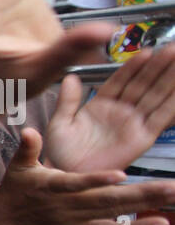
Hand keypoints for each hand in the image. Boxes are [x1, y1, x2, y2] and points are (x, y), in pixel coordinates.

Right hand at [0, 128, 174, 224]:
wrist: (8, 217)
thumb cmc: (17, 185)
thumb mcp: (17, 164)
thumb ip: (27, 147)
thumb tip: (29, 131)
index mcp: (52, 187)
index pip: (75, 184)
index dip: (96, 180)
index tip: (121, 175)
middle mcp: (68, 206)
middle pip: (107, 201)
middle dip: (142, 194)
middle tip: (172, 187)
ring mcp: (77, 219)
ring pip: (115, 213)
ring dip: (147, 205)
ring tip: (174, 195)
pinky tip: (162, 224)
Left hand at [45, 48, 174, 171]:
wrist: (67, 176)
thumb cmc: (61, 154)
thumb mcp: (61, 123)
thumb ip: (68, 100)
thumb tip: (69, 77)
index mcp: (101, 106)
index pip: (121, 80)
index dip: (134, 66)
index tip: (146, 50)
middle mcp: (120, 112)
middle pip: (143, 84)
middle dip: (158, 65)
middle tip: (173, 48)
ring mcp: (133, 124)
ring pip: (155, 96)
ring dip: (169, 78)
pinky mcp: (142, 138)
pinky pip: (161, 118)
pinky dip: (172, 103)